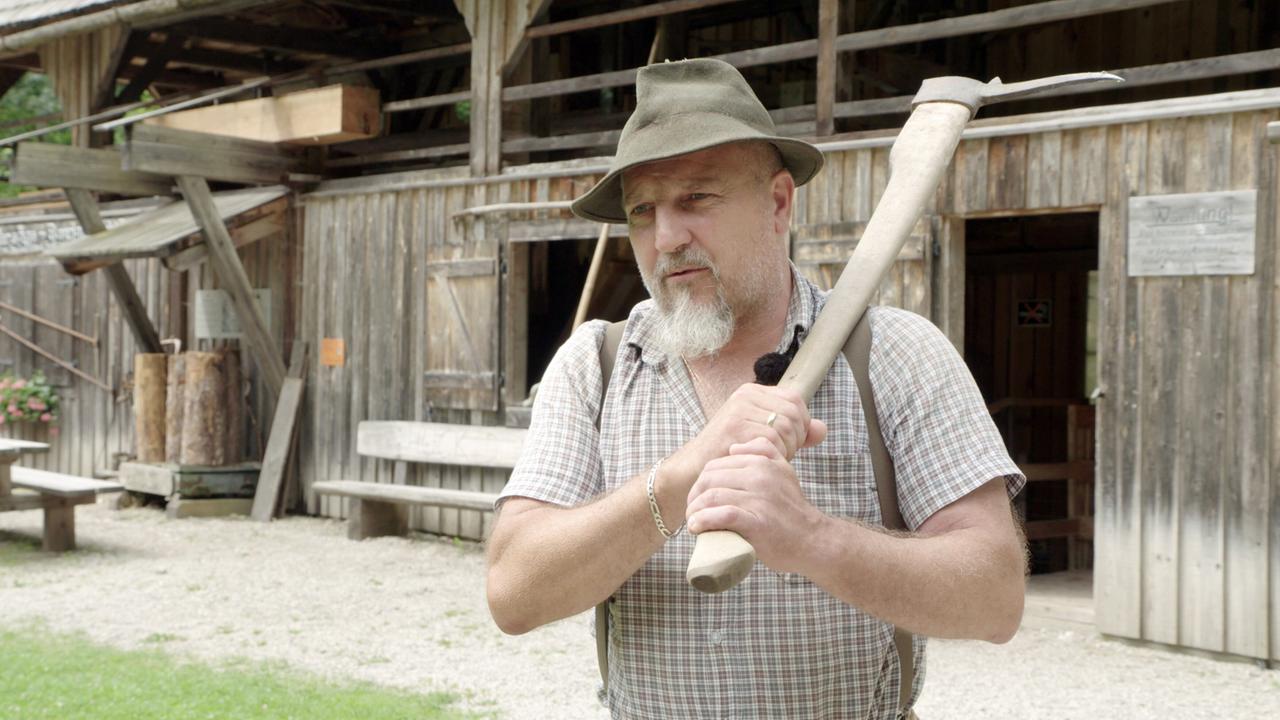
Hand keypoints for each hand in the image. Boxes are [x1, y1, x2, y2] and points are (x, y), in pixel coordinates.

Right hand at [668, 384, 826, 484]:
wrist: (694, 470)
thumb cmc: (732, 455)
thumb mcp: (766, 438)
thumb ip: (796, 432)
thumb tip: (823, 429)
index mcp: (753, 392)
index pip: (796, 400)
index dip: (802, 424)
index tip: (790, 444)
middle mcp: (746, 395)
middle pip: (794, 414)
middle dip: (796, 440)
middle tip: (780, 456)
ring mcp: (739, 409)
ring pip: (786, 427)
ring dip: (785, 450)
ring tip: (769, 460)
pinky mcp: (734, 426)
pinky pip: (772, 440)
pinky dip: (773, 456)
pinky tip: (760, 463)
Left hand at [684, 436, 827, 574]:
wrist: (812, 539)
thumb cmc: (791, 510)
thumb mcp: (784, 471)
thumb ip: (764, 452)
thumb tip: (735, 448)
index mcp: (762, 462)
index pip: (717, 464)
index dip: (701, 481)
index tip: (698, 497)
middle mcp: (760, 476)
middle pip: (710, 479)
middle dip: (694, 495)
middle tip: (692, 511)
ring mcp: (759, 499)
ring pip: (712, 496)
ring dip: (695, 510)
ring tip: (692, 521)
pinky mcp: (757, 522)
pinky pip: (722, 515)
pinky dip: (704, 521)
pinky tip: (697, 527)